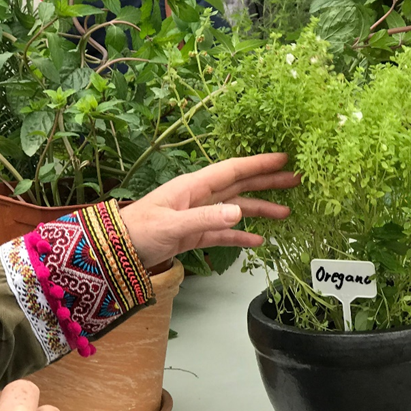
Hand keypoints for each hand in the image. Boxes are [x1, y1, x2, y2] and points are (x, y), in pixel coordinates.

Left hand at [118, 152, 299, 268]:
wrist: (115, 252)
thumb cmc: (138, 232)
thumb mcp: (171, 225)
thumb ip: (205, 219)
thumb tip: (238, 213)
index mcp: (193, 186)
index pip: (232, 170)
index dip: (258, 163)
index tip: (283, 158)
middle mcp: (199, 197)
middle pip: (240, 185)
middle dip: (267, 181)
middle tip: (295, 179)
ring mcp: (198, 215)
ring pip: (236, 208)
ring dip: (260, 209)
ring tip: (286, 212)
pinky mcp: (194, 234)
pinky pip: (223, 233)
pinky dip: (240, 236)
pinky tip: (258, 240)